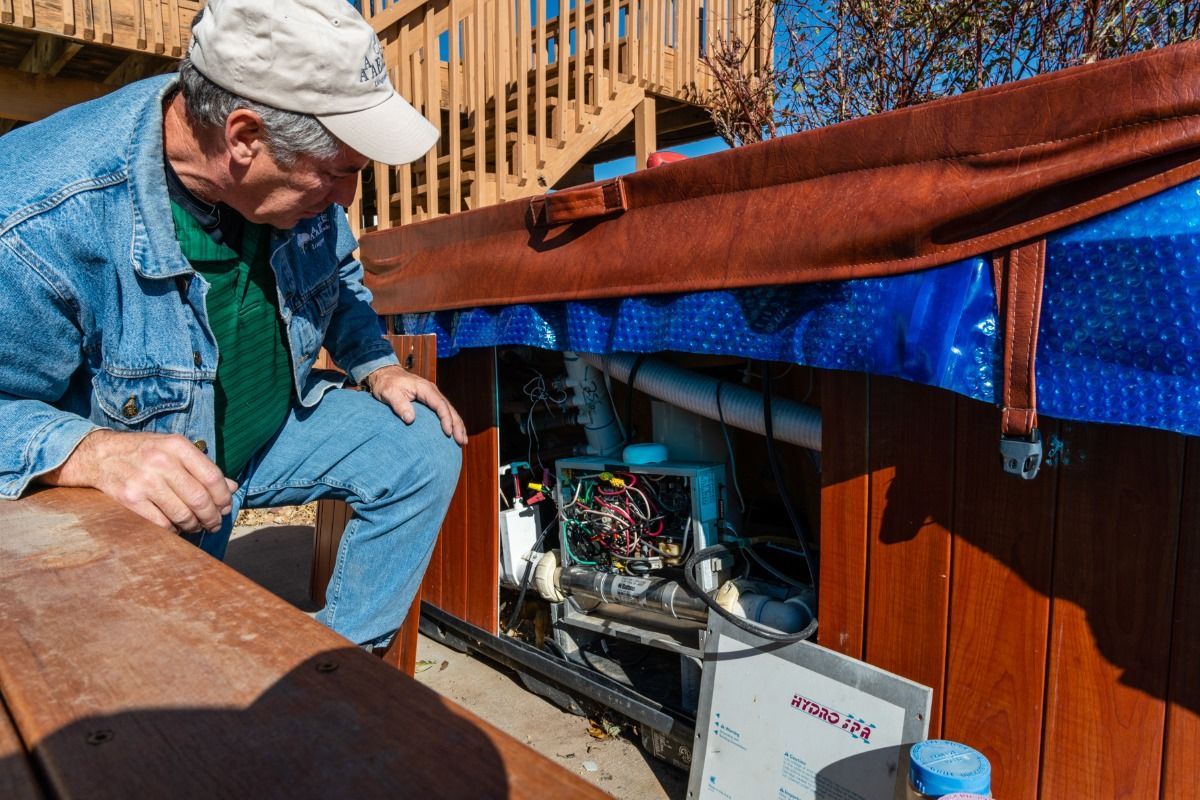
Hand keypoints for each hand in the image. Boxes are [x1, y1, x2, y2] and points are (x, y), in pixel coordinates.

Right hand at [40, 429, 237, 532]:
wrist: (99, 455)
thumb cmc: (144, 453)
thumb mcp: (173, 450)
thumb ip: (202, 467)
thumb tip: (232, 488)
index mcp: (177, 446)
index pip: (212, 477)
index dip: (223, 497)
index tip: (225, 508)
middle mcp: (161, 462)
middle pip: (199, 499)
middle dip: (211, 517)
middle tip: (214, 524)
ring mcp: (144, 481)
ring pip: (182, 514)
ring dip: (193, 526)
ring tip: (195, 526)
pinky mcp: (129, 499)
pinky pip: (161, 524)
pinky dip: (172, 530)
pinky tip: (174, 527)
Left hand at [364, 365, 467, 445]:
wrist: (385, 374)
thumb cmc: (386, 383)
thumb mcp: (389, 393)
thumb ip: (399, 405)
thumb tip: (410, 419)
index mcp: (425, 388)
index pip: (440, 404)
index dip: (446, 419)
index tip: (448, 433)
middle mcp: (432, 391)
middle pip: (450, 409)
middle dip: (457, 425)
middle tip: (461, 441)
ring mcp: (433, 395)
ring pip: (450, 410)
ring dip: (458, 425)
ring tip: (463, 441)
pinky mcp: (430, 400)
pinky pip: (444, 411)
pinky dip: (451, 422)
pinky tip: (454, 432)